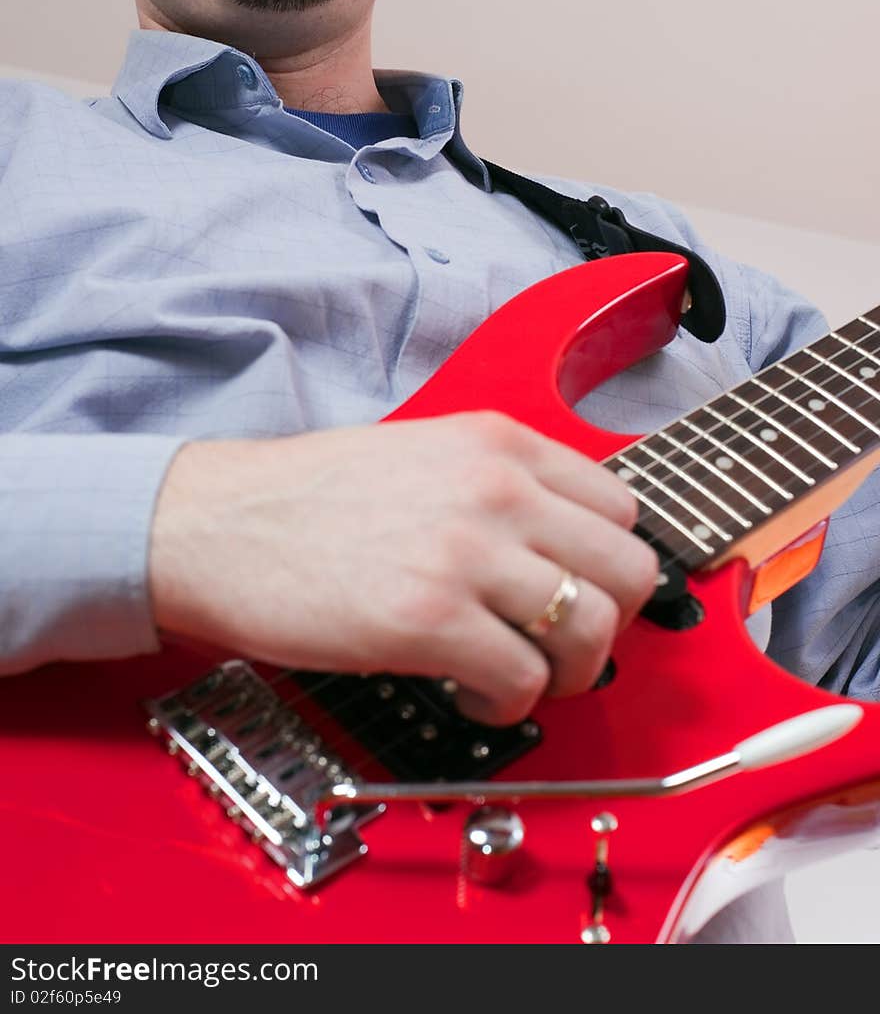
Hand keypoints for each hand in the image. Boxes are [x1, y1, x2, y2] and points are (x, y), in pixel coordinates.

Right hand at [149, 412, 655, 725]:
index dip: (607, 567)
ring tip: (519, 678)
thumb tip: (563, 550)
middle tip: (562, 646)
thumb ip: (501, 485)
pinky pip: (523, 681)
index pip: (621, 508)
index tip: (581, 594)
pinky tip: (470, 695)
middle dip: (607, 625)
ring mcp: (466, 552)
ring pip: (591, 631)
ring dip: (567, 674)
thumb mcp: (425, 454)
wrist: (216, 522)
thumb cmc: (307, 496)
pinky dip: (508, 705)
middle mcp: (497, 488)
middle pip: (628, 572)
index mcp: (498, 443)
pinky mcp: (428, 619)